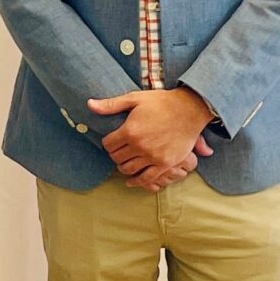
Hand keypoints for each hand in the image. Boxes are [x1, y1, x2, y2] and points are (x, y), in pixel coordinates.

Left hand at [88, 87, 215, 186]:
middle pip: (117, 158)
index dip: (108, 143)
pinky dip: (137, 181)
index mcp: (130, 130)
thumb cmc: (161, 102)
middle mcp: (140, 145)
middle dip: (115, 155)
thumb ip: (111, 105)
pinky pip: (147, 178)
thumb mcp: (134, 99)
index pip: (108, 145)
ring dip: (124, 167)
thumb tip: (89, 104)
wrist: (189, 109)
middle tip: (119, 151)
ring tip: (125, 162)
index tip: (112, 141)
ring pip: (129, 170)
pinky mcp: (165, 164)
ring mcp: (153, 156)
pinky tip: (132, 180)